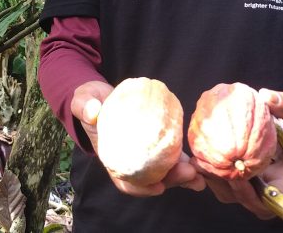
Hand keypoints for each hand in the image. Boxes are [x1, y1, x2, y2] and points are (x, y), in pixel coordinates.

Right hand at [71, 81, 205, 196]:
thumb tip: (92, 111)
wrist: (99, 95)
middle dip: (172, 180)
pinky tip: (198, 158)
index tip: (157, 186)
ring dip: (183, 174)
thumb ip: (84, 105)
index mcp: (113, 159)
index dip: (141, 188)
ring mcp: (145, 153)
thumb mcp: (83, 100)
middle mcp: (131, 161)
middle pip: (152, 178)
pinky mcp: (156, 140)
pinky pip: (171, 152)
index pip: (126, 182)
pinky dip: (184, 158)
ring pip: (165, 170)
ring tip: (199, 174)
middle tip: (189, 173)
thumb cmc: (90, 101)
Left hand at [193, 89, 282, 219]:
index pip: (268, 201)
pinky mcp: (246, 181)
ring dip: (214, 181)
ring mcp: (258, 189)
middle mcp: (272, 191)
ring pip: (232, 194)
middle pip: (245, 200)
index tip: (234, 178)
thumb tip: (266, 95)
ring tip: (199, 161)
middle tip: (205, 166)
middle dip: (224, 186)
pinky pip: (227, 183)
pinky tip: (201, 155)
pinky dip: (214, 173)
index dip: (249, 195)